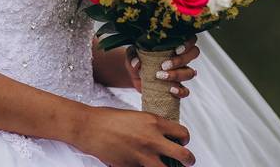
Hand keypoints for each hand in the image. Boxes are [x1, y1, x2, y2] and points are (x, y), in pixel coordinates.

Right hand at [76, 106, 194, 166]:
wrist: (90, 127)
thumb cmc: (110, 118)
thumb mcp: (137, 116)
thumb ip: (152, 126)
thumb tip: (164, 136)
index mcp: (154, 123)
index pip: (182, 133)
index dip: (184, 139)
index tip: (181, 143)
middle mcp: (152, 140)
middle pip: (183, 155)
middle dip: (189, 160)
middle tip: (188, 161)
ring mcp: (142, 156)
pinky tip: (143, 165)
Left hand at [125, 36, 200, 98]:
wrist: (135, 77)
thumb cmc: (137, 60)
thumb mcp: (132, 55)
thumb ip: (132, 55)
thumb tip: (136, 62)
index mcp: (173, 45)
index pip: (190, 39)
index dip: (188, 43)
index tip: (176, 49)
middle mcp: (180, 57)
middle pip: (194, 53)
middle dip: (181, 60)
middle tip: (164, 65)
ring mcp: (180, 72)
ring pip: (190, 72)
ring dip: (177, 74)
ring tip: (161, 76)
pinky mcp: (176, 87)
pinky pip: (186, 91)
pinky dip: (180, 91)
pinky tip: (171, 90)